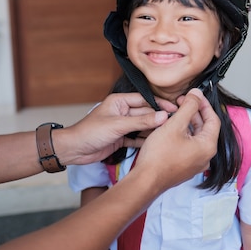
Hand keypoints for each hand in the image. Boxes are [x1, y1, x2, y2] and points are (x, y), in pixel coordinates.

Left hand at [53, 93, 176, 165]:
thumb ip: (141, 121)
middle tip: (176, 124)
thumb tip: (162, 116)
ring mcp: (121, 126)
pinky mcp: (120, 138)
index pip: (144, 100)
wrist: (74, 149)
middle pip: (145, 113)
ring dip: (153, 130)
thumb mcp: (118, 125)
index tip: (175, 108)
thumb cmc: (90, 132)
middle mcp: (121, 112)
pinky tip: (156, 143)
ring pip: (142, 127)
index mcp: (119, 102)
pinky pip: (136, 138)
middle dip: (158, 119)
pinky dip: (145, 141)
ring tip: (169, 134)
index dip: (160, 104)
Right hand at [132, 88, 219, 192]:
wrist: (146, 179)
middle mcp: (205, 157)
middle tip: (181, 101)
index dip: (203, 105)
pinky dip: (183, 135)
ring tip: (174, 113)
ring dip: (187, 123)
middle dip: (194, 113)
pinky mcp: (185, 167)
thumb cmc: (159, 156)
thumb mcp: (174, 125)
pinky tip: (171, 129)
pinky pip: (189, 146)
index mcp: (208, 146)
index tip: (194, 95)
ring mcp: (195, 163)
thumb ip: (188, 107)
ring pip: (196, 137)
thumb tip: (197, 94)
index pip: (213, 120)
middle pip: (205, 128)